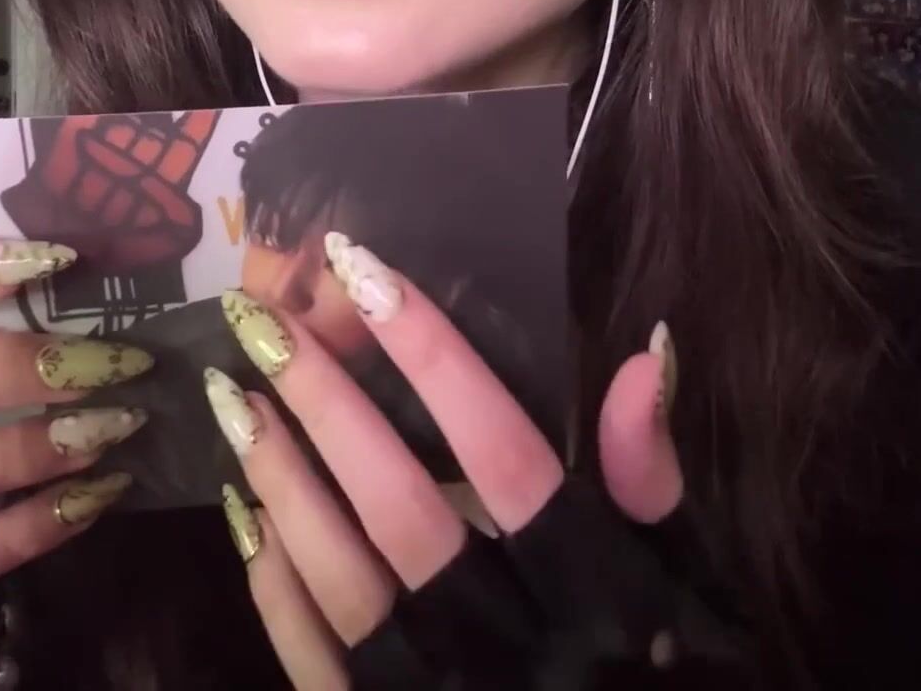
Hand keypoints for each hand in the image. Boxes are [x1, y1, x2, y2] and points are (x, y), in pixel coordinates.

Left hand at [204, 232, 728, 689]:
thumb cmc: (666, 677)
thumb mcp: (687, 582)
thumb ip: (655, 477)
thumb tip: (644, 351)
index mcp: (593, 588)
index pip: (507, 453)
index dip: (436, 357)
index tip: (368, 269)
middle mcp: (510, 640)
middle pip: (407, 507)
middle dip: (330, 405)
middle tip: (264, 322)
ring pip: (343, 579)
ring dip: (282, 480)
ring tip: (233, 396)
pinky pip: (311, 656)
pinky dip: (271, 580)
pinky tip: (242, 509)